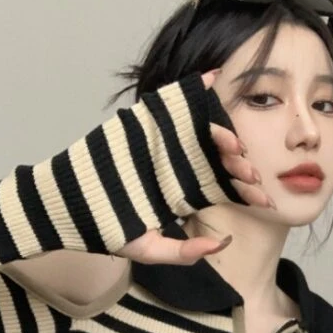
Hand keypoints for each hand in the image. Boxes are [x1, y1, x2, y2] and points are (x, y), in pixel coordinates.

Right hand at [117, 68, 272, 265]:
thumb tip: (223, 243)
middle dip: (239, 162)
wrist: (69, 206)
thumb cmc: (109, 230)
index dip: (246, 191)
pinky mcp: (146, 123)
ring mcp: (167, 142)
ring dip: (223, 132)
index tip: (263, 198)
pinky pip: (174, 102)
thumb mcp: (150, 250)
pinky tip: (211, 80)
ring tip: (230, 141)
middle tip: (247, 170)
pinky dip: (194, 88)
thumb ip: (185, 252)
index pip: (224, 188)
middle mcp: (183, 165)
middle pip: (219, 158)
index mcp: (188, 192)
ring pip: (204, 131)